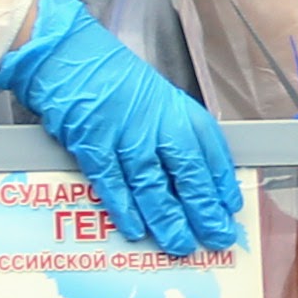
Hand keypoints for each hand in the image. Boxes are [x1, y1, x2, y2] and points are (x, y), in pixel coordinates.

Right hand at [0, 0, 243, 257]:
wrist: (67, 53)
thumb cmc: (109, 76)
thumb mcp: (153, 98)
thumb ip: (171, 133)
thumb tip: (188, 174)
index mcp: (177, 110)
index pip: (210, 152)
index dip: (222, 184)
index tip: (230, 208)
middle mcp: (158, 123)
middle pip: (188, 175)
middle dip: (204, 211)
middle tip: (216, 237)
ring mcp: (126, 135)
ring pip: (154, 186)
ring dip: (168, 220)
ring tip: (179, 244)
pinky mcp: (94, 144)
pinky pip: (113, 184)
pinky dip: (125, 209)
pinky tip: (135, 230)